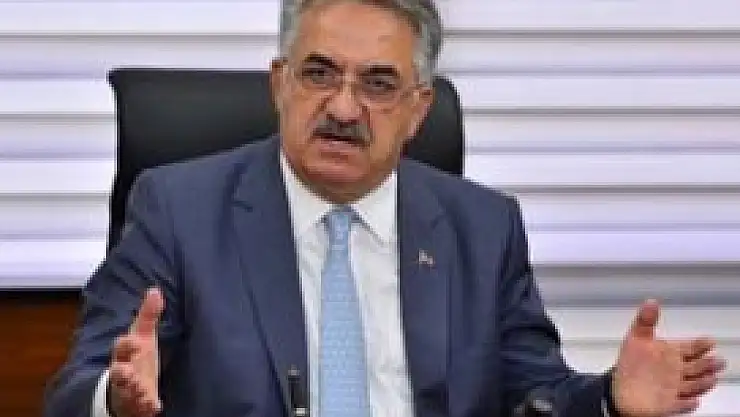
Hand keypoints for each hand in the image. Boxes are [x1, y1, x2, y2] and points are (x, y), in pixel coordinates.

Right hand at [108, 288, 164, 416]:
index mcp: (125, 354)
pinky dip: (147, 407)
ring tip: (142, 392)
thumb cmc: (136, 356)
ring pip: (127, 392)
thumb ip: (148, 315)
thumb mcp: (143, 335)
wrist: (129, 386)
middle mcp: (124, 372)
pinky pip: (140, 408)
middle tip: (126, 372)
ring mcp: (129, 390)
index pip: (120, 347)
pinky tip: (155, 407)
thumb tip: (155, 290)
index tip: (134, 341)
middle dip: (121, 373)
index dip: (125, 344)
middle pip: (118, 373)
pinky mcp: (137, 405)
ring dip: (134, 392)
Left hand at [612, 299, 725, 416]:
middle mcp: (674, 371)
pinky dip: (687, 403)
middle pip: (695, 366)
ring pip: (692, 385)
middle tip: (718, 360)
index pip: (689, 347)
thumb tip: (651, 301)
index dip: (700, 344)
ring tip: (711, 378)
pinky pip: (680, 405)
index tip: (710, 340)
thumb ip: (645, 320)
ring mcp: (673, 388)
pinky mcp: (669, 405)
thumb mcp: (635, 338)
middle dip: (707, 364)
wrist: (618, 391)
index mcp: (668, 354)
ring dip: (702, 382)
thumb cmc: (628, 364)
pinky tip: (694, 401)